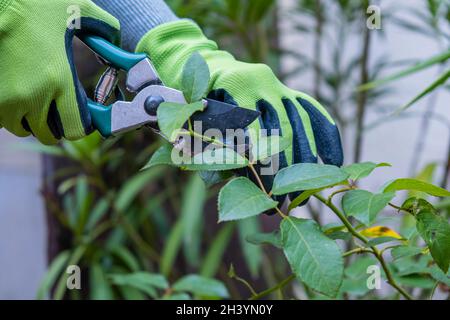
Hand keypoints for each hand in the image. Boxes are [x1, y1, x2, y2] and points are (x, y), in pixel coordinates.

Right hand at [0, 0, 119, 143]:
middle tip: (60, 110)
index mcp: (59, 79)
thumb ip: (106, 29)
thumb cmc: (35, 5)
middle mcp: (33, 95)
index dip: (83, 126)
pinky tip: (18, 95)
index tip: (84, 117)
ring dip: (32, 120)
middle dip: (58, 126)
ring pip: (23, 128)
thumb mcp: (78, 12)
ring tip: (38, 101)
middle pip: (49, 135)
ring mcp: (6, 98)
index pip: (76, 129)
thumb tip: (119, 42)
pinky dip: (11, 113)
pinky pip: (3, 119)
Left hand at [136, 20, 342, 203]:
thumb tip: (240, 174)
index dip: (261, 159)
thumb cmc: (200, 98)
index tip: (266, 189)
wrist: (211, 65)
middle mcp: (263, 82)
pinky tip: (333, 162)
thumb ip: (215, 139)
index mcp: (236, 85)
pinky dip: (327, 137)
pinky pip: (315, 113)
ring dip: (305, 162)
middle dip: (284, 168)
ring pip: (301, 125)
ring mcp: (280, 86)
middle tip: (283, 200)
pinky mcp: (290, 91)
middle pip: (281, 129)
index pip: (254, 127)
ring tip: (304, 194)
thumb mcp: (200, 113)